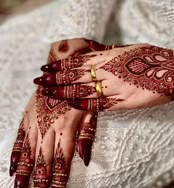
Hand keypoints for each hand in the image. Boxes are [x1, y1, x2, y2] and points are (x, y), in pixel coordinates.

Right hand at [9, 38, 111, 187]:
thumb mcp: (90, 108)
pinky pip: (20, 135)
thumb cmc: (81, 87)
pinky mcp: (29, 114)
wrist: (63, 65)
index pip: (62, 160)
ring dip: (25, 172)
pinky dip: (17, 152)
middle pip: (44, 159)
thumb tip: (84, 159)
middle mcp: (49, 126)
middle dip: (40, 181)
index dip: (58, 180)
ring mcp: (36, 121)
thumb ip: (86, 133)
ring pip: (30, 151)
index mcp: (66, 126)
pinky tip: (13, 166)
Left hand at [35, 43, 173, 111]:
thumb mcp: (130, 49)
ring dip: (63, 90)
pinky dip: (81, 103)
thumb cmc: (155, 58)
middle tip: (39, 80)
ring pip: (83, 89)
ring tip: (47, 92)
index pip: (79, 61)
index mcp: (111, 56)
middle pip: (77, 74)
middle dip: (56, 78)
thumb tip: (96, 52)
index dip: (62, 65)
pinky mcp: (123, 101)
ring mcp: (115, 86)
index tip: (47, 67)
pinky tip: (69, 104)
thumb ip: (111, 53)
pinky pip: (98, 103)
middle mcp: (109, 70)